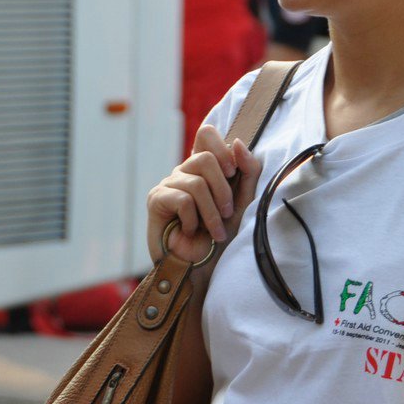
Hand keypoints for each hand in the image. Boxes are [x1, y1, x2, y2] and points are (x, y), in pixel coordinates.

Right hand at [145, 124, 261, 263]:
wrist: (200, 269)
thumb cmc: (220, 237)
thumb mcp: (242, 203)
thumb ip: (247, 172)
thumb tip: (237, 142)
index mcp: (204, 169)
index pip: (206, 135)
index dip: (222, 148)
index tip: (233, 172)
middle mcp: (184, 171)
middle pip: (206, 158)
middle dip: (223, 190)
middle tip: (228, 213)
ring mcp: (169, 183)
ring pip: (196, 183)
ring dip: (211, 213)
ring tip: (214, 232)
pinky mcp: (156, 199)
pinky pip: (182, 199)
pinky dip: (193, 220)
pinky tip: (189, 231)